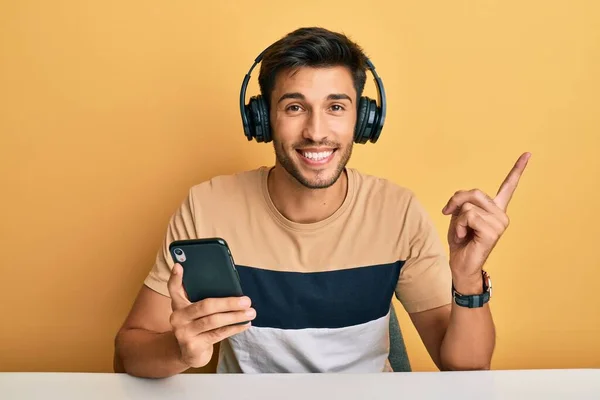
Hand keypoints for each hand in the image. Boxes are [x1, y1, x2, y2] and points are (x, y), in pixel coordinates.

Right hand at [167, 263, 254, 367]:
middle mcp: (177, 318)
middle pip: (205, 306)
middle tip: (246, 300)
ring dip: (235, 316)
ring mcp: (184, 333)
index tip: (179, 266)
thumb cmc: (197, 325)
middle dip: (228, 303)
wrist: (188, 353)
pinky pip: (218, 334)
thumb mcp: (195, 311)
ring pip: (213, 321)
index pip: (174, 288)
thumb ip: (202, 297)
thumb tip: (228, 284)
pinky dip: (234, 328)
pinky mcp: (193, 346)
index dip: (176, 277)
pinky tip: (245, 324)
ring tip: (250, 313)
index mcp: (178, 304)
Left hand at [442, 152, 530, 292]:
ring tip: (462, 232)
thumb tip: (461, 200)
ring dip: (457, 219)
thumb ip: (462, 202)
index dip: (517, 169)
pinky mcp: (493, 231)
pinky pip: (468, 216)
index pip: (508, 186)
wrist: (460, 265)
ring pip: (468, 206)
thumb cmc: (460, 241)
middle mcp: (501, 214)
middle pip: (474, 192)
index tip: (528, 153)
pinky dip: (459, 226)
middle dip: (455, 201)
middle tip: (448, 212)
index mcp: (494, 209)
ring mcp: (499, 223)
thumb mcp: (457, 215)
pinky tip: (464, 237)